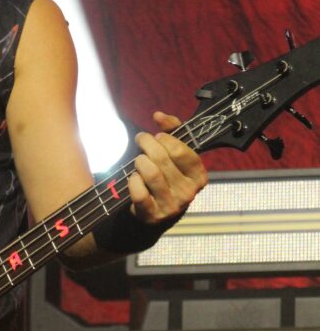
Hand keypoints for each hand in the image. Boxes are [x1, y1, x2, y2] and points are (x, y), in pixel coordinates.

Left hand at [128, 111, 206, 225]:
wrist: (157, 212)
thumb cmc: (167, 177)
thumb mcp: (176, 154)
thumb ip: (172, 131)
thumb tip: (158, 116)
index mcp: (199, 176)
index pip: (181, 151)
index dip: (165, 139)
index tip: (157, 136)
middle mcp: (188, 192)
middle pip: (162, 159)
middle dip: (147, 144)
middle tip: (141, 140)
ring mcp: (171, 205)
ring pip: (150, 173)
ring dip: (140, 161)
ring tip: (139, 160)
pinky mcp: (153, 215)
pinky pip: (139, 192)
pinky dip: (133, 181)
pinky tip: (134, 178)